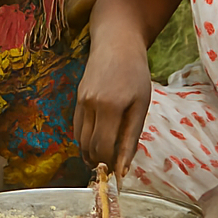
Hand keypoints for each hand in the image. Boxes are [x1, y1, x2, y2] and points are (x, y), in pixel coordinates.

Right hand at [73, 38, 152, 177]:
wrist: (116, 44)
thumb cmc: (135, 74)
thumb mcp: (140, 106)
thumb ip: (131, 138)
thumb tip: (123, 168)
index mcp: (109, 107)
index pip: (102, 148)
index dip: (108, 165)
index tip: (118, 174)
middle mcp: (89, 105)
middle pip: (88, 146)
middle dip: (98, 162)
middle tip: (112, 170)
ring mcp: (80, 101)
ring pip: (79, 139)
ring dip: (89, 154)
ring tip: (104, 160)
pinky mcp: (77, 99)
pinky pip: (77, 127)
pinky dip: (84, 140)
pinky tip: (96, 143)